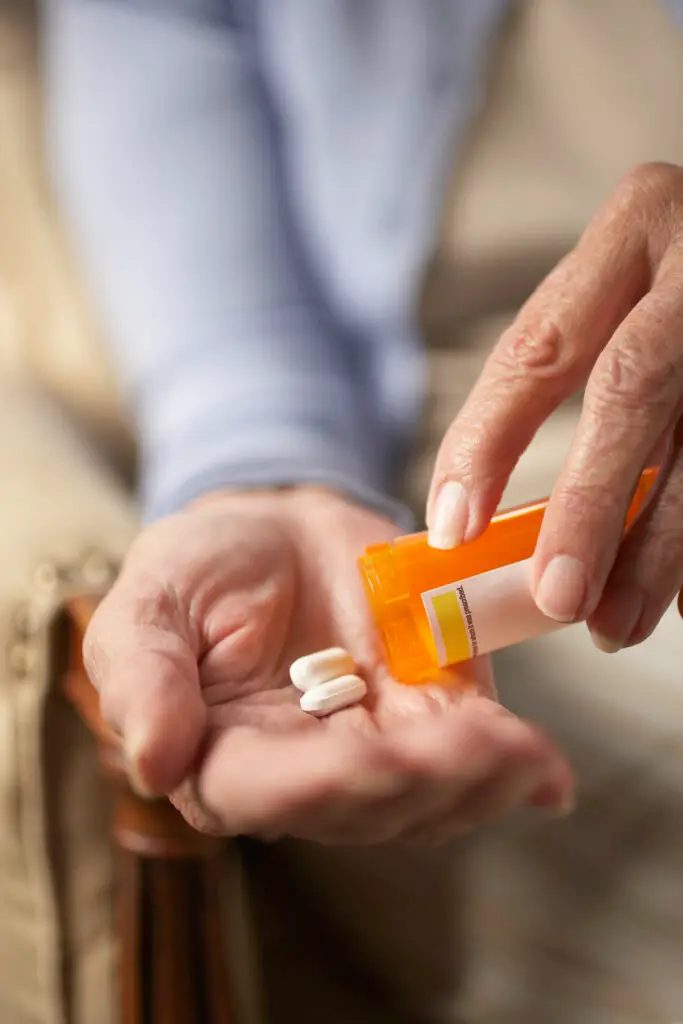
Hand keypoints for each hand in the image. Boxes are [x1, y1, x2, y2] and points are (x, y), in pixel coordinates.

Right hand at [84, 488, 571, 843]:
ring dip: (478, 781)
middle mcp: (304, 774)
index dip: (321, 785)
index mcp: (222, 758)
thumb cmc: (198, 570)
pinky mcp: (428, 716)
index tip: (374, 760)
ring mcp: (374, 750)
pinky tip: (545, 772)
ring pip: (429, 797)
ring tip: (522, 755)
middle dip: (424, 781)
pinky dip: (513, 766)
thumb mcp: (149, 603)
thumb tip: (153, 762)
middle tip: (474, 747)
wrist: (274, 533)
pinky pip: (472, 754)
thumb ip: (142, 676)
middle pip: (366, 806)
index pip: (267, 794)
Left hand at [428, 161, 682, 654]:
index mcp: (634, 225)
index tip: (452, 526)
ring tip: (615, 623)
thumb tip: (492, 518)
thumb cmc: (679, 283)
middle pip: (631, 391)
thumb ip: (571, 370)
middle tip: (556, 599)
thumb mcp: (626, 288)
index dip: (488, 441)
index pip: (540, 346)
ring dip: (657, 550)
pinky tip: (678, 591)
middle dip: (588, 507)